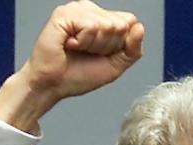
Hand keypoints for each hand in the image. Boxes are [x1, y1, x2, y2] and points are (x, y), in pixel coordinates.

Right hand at [0, 0, 143, 130]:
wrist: (52, 86)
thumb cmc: (77, 75)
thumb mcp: (115, 65)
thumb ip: (132, 49)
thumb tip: (139, 27)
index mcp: (101, 18)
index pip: (130, 22)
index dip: (119, 44)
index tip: (100, 54)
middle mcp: (89, 10)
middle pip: (120, 24)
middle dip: (107, 46)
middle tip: (86, 53)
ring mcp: (76, 10)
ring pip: (107, 25)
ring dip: (94, 45)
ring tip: (77, 49)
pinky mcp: (64, 14)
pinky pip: (90, 26)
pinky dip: (83, 42)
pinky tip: (69, 45)